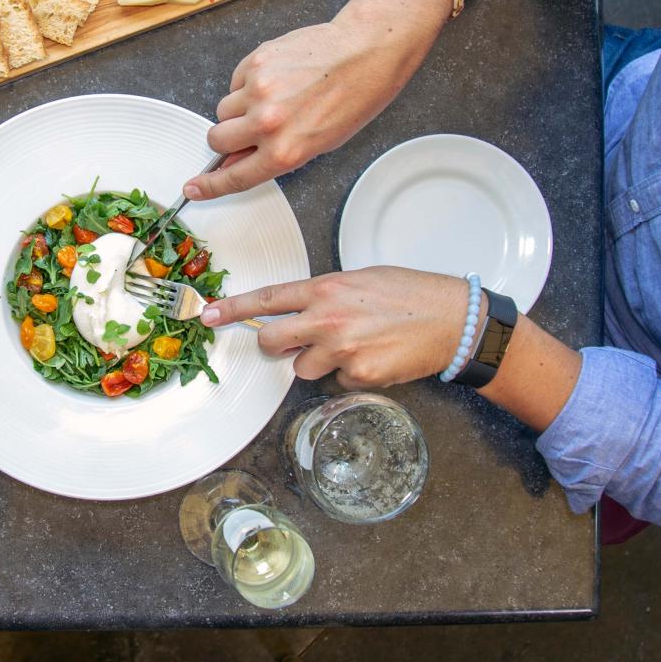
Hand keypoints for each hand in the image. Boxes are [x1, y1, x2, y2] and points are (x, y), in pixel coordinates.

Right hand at [185, 14, 410, 199]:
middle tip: (248, 129)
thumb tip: (239, 160)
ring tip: (272, 98)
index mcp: (286, 152)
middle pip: (216, 139)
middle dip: (227, 138)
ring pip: (223, 109)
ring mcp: (258, 91)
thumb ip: (275, 156)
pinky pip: (235, 81)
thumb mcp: (319, 143)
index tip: (193, 188)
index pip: (234, 177)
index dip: (209, 185)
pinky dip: (247, 83)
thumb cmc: (351, 100)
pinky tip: (277, 78)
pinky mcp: (256, 62)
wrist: (363, 53)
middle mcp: (268, 124)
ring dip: (238, 109)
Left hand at [203, 268, 468, 389]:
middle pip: (272, 341)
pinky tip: (372, 358)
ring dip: (319, 362)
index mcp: (326, 288)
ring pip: (303, 367)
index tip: (208, 314)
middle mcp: (327, 318)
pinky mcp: (358, 375)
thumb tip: (299, 311)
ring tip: (354, 345)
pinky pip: (335, 381)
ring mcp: (341, 349)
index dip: (234, 308)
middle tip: (296, 340)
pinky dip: (349, 374)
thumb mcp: (361, 280)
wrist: (452, 319)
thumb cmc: (410, 295)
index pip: (268, 299)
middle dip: (275, 345)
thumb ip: (325, 295)